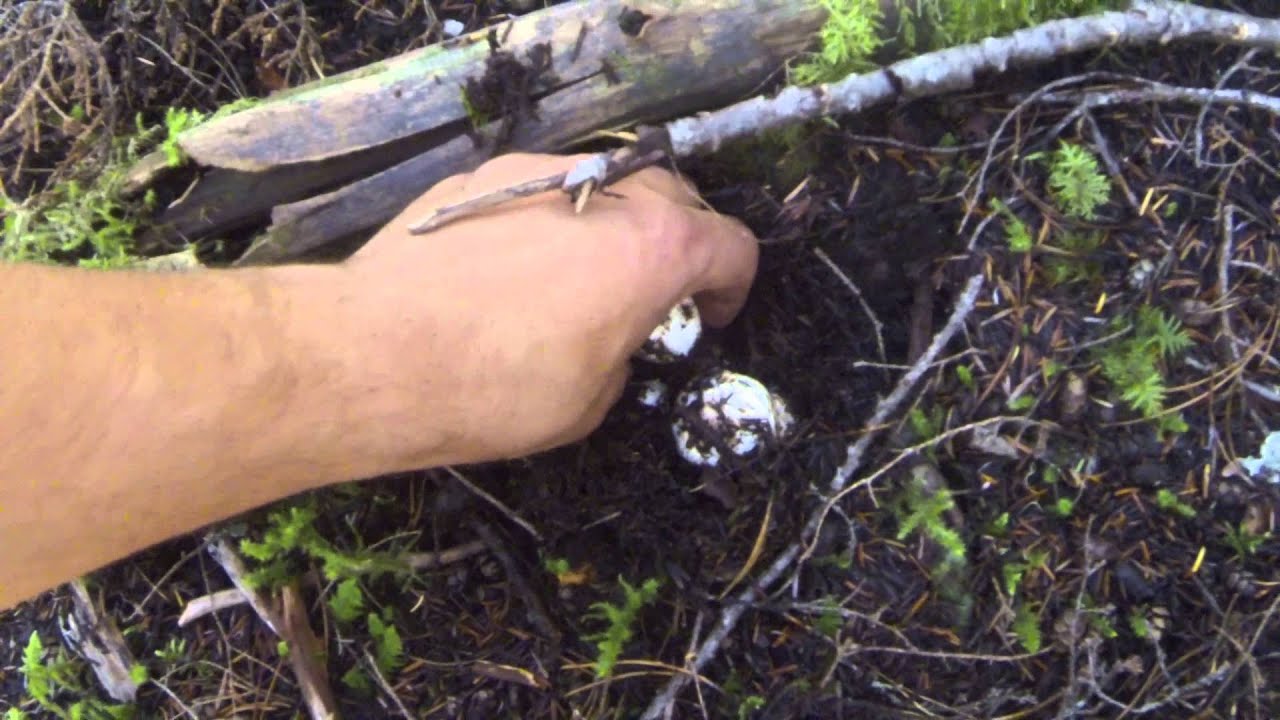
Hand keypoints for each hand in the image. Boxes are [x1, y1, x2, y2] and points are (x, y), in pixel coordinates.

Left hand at [328, 153, 758, 470]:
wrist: (374, 354)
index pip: (731, 245)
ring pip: (608, 183)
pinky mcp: (481, 176)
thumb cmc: (494, 389)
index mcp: (653, 248)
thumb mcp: (591, 402)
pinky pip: (544, 189)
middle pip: (676, 198)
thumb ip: (626, 352)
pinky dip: (556, 219)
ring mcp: (538, 174)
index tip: (713, 314)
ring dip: (618, 224)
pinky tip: (519, 265)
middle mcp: (605, 192)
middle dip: (682, 244)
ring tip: (588, 275)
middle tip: (659, 293)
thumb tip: (613, 336)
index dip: (734, 286)